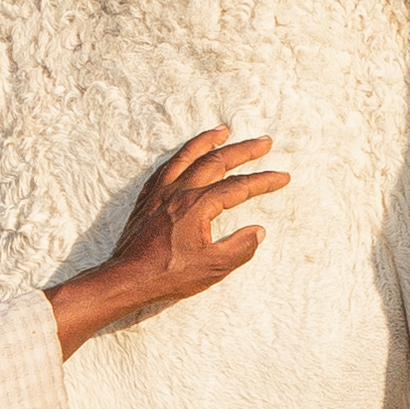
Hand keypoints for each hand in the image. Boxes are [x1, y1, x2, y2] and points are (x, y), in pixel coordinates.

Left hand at [49, 126, 288, 355]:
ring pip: (187, 156)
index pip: (238, 187)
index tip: (282, 177)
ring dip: (208, 141)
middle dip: (243, 150)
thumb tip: (258, 231)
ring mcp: (161, 192)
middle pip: (216, 161)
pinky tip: (187, 153)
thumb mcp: (213, 268)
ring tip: (223, 130)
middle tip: (264, 142)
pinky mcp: (147, 198)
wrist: (127, 278)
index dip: (263, 181)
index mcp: (197, 206)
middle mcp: (179, 191)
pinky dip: (181, 155)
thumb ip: (240, 247)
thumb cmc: (169, 275)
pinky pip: (166, 167)